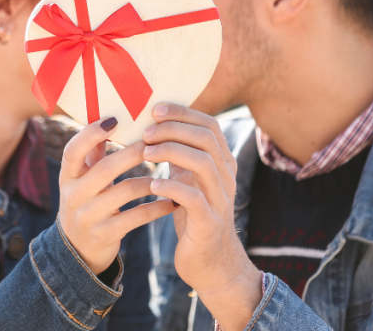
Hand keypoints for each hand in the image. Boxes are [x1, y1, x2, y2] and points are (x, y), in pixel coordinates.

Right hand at [58, 117, 176, 273]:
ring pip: (124, 192)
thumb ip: (93, 153)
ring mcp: (88, 217)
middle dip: (132, 154)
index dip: (91, 134)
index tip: (114, 119)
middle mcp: (74, 196)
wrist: (77, 251)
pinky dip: (157, 207)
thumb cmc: (86, 203)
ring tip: (167, 170)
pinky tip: (173, 201)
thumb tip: (108, 117)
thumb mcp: (82, 180)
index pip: (73, 151)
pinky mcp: (105, 235)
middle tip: (154, 142)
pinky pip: (136, 217)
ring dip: (150, 180)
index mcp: (67, 177)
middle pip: (104, 169)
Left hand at [142, 103, 262, 330]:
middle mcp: (226, 177)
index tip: (155, 109)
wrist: (210, 263)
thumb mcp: (188, 179)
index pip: (209, 125)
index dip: (183, 113)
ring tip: (145, 153)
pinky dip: (172, 187)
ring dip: (171, 152)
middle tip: (145, 131)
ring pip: (204, 163)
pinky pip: (194, 199)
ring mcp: (221, 200)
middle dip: (174, 129)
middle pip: (207, 138)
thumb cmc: (193, 217)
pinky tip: (152, 185)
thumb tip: (156, 124)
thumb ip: (179, 154)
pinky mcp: (210, 224)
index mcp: (222, 163)